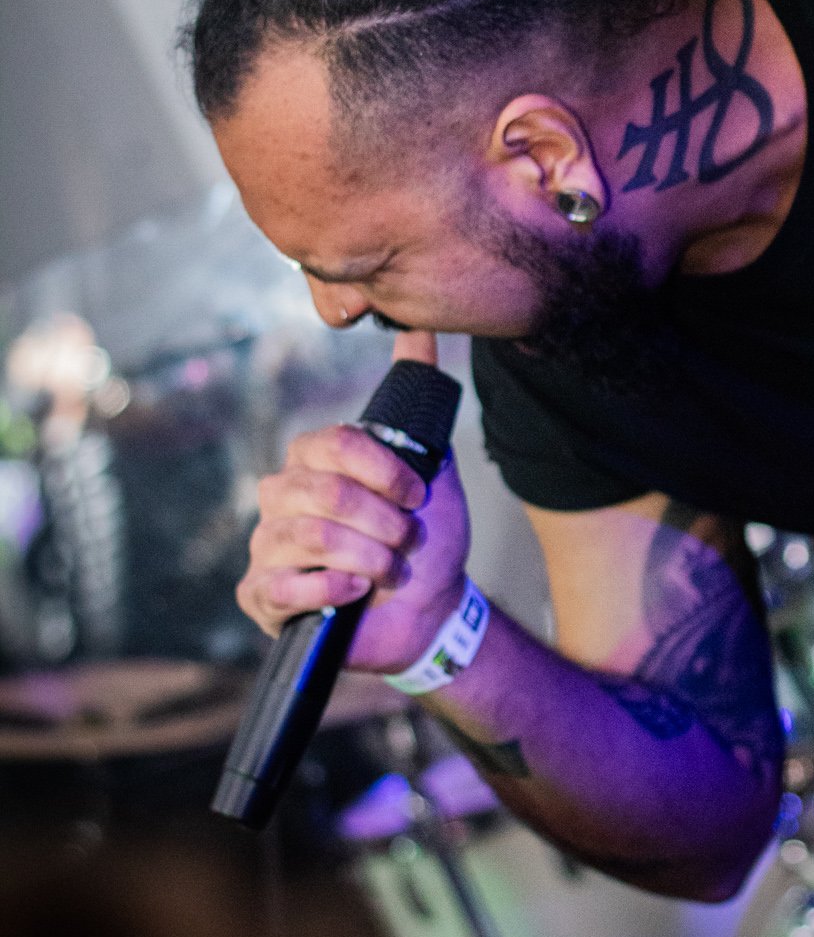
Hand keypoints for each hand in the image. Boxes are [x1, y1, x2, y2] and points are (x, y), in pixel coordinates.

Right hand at [238, 331, 470, 673]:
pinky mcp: (260, 595)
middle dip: (383, 522)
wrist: (428, 611)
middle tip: (409, 541)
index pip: (335, 445)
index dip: (384, 472)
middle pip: (325, 493)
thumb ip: (418, 395)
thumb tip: (418, 326)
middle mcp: (282, 494)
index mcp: (314, 459)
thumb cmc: (423, 538)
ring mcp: (266, 545)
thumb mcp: (430, 463)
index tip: (419, 495)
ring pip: (310, 537)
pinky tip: (356, 594)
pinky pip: (281, 585)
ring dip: (369, 558)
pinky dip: (332, 590)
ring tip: (392, 571)